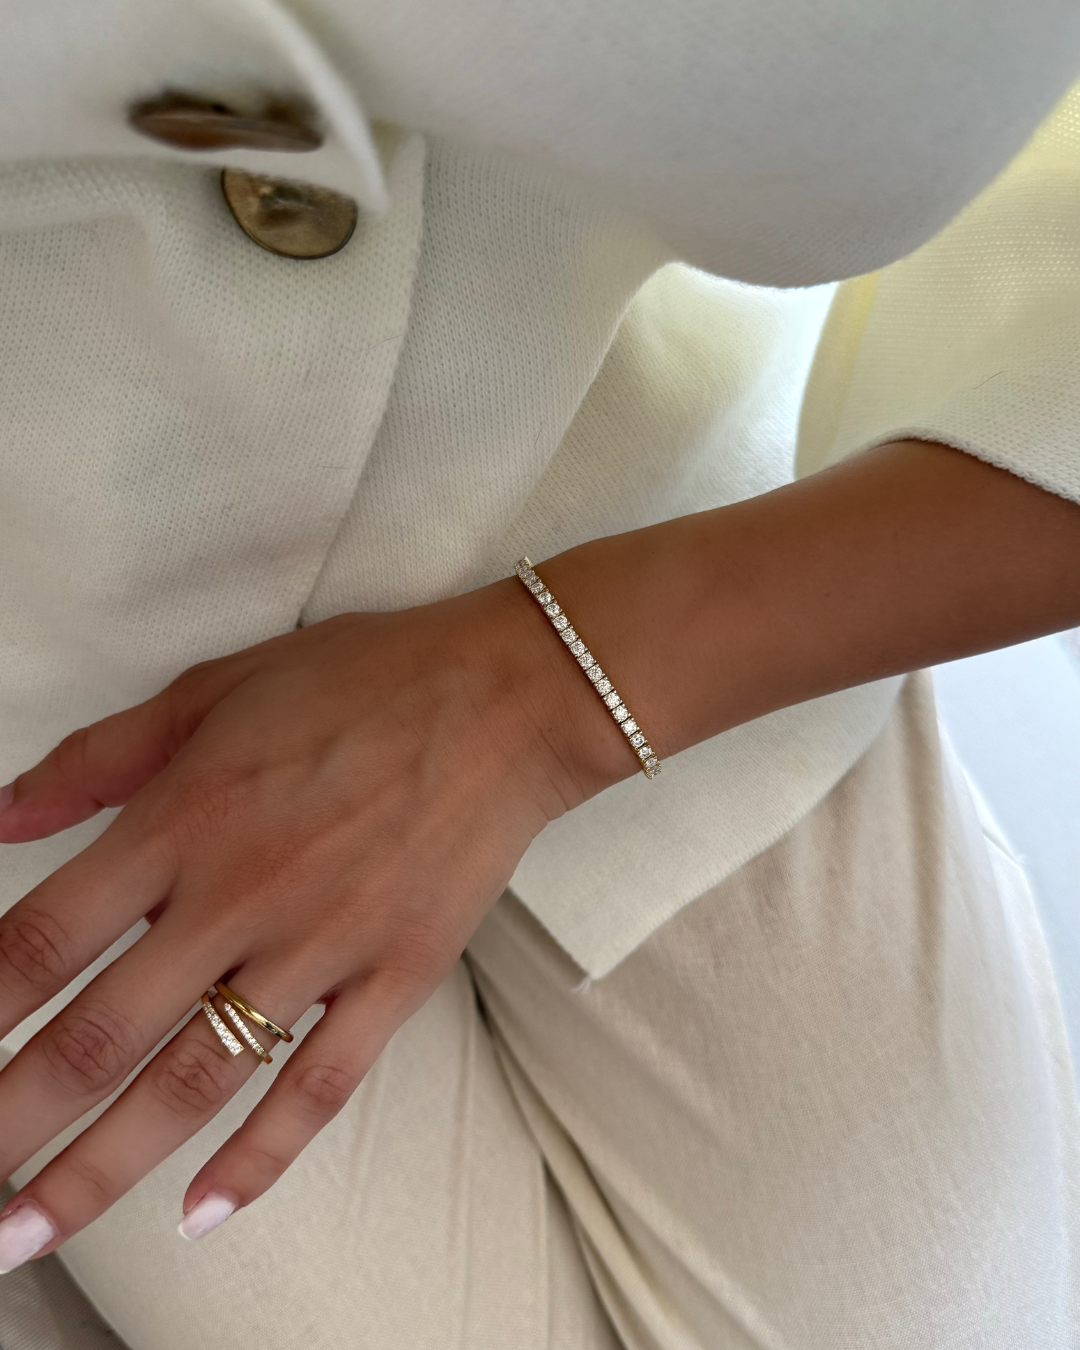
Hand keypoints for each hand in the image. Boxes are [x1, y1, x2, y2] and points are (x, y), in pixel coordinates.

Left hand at [0, 575, 601, 1266]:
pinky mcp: (395, 978)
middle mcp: (241, 895)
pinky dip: (259, 1158)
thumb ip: (102, 757)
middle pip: (100, 1036)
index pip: (47, 940)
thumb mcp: (215, 689)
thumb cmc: (363, 679)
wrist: (504, 699)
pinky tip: (201, 1211)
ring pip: (195, 1081)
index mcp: (187, 816)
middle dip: (11, 1121)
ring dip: (102, 1166)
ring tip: (29, 1231)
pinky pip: (319, 1086)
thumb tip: (1, 818)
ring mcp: (323, 946)